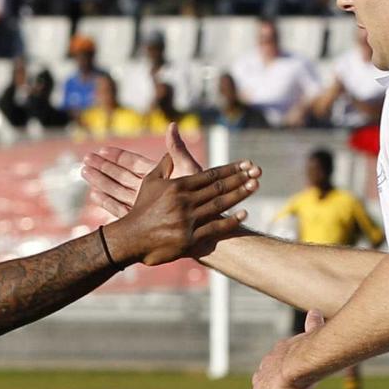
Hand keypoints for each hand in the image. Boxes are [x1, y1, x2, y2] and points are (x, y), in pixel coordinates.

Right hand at [81, 121, 209, 220]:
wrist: (207, 227)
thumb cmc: (204, 198)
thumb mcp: (190, 171)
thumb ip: (177, 151)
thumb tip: (172, 125)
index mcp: (160, 176)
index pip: (133, 163)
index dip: (117, 156)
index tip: (102, 148)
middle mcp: (150, 190)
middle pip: (121, 176)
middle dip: (103, 167)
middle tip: (85, 159)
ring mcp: (145, 205)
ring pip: (117, 190)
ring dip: (101, 181)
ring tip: (84, 172)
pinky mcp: (142, 220)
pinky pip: (120, 208)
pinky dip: (107, 201)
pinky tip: (94, 195)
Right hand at [104, 144, 257, 267]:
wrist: (130, 239)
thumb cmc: (141, 210)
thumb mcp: (150, 183)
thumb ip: (164, 165)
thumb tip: (171, 149)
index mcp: (178, 186)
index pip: (210, 174)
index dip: (231, 168)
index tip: (246, 164)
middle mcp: (185, 201)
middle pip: (219, 188)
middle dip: (240, 179)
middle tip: (258, 173)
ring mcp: (188, 221)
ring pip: (219, 205)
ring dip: (240, 195)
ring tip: (255, 186)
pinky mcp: (189, 239)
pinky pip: (214, 228)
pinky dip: (230, 221)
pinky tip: (244, 214)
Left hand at [249, 311, 325, 388]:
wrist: (301, 362)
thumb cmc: (311, 350)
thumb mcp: (313, 335)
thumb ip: (314, 325)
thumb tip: (316, 311)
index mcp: (282, 349)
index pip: (277, 355)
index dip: (281, 363)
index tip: (288, 371)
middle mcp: (270, 361)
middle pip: (265, 369)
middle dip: (270, 376)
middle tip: (279, 387)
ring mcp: (264, 377)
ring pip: (258, 383)